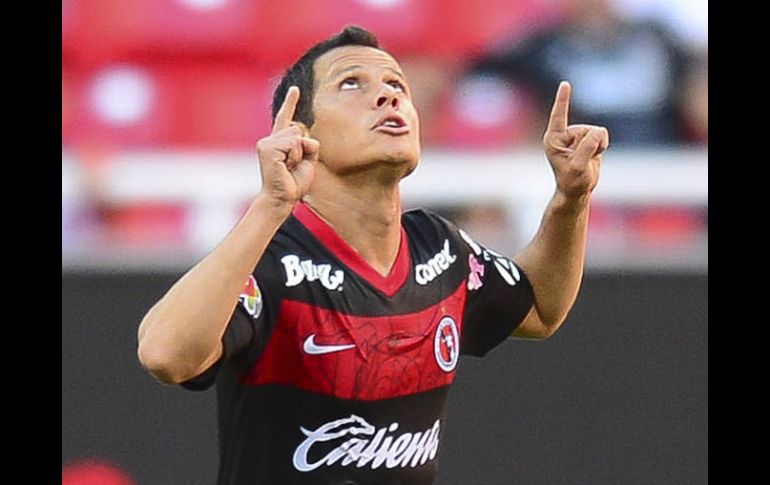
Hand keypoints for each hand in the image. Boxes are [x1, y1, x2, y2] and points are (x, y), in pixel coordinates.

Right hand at [256, 86, 317, 209]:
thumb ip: (309, 144)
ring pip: (296, 136)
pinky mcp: (267, 148)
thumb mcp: (308, 160)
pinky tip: (285, 166)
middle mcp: (270, 140)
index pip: (286, 118)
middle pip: (298, 129)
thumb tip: (300, 134)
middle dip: (304, 149)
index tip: (295, 89)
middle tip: (293, 166)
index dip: (291, 102)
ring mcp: (266, 143)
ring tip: (289, 167)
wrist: (282, 199)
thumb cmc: (294, 183)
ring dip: (299, 154)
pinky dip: (295, 156)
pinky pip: (293, 143)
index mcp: (279, 142)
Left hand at [542, 81, 608, 200]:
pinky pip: (602, 135)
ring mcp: (576, 136)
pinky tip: (594, 155)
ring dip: (597, 146)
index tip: (565, 84)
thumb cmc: (572, 181)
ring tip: (587, 160)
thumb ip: (587, 148)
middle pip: (586, 130)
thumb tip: (597, 133)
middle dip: (590, 145)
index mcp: (553, 139)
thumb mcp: (578, 166)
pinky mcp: (587, 139)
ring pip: (596, 132)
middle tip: (581, 162)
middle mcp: (563, 135)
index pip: (559, 116)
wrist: (577, 190)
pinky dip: (602, 145)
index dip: (563, 99)